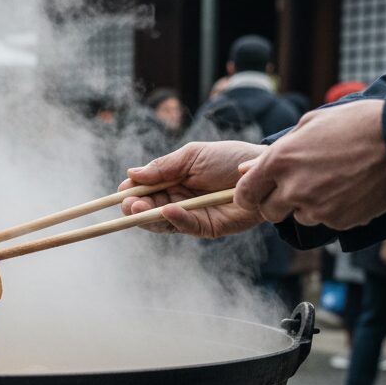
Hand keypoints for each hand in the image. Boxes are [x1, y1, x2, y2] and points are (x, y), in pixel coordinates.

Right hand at [119, 140, 267, 237]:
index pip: (143, 191)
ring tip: (137, 208)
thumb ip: (163, 166)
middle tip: (128, 204)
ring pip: (160, 222)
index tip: (123, 191)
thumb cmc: (230, 159)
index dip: (131, 192)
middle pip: (146, 209)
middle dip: (134, 207)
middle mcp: (176, 200)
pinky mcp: (205, 227)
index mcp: (170, 182)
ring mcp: (189, 215)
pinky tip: (168, 210)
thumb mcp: (193, 156)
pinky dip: (175, 219)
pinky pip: (186, 226)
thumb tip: (132, 173)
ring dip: (147, 216)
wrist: (262, 170)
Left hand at [236, 100, 385, 228]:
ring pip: (298, 217)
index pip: (245, 193)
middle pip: (269, 212)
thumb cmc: (354, 124)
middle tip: (295, 188)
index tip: (255, 194)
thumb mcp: (308, 126)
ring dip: (307, 206)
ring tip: (329, 182)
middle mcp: (293, 188)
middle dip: (277, 203)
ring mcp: (316, 207)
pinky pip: (325, 222)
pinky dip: (332, 211)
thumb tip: (244, 169)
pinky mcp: (338, 220)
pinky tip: (347, 190)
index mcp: (279, 161)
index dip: (248, 195)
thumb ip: (273, 151)